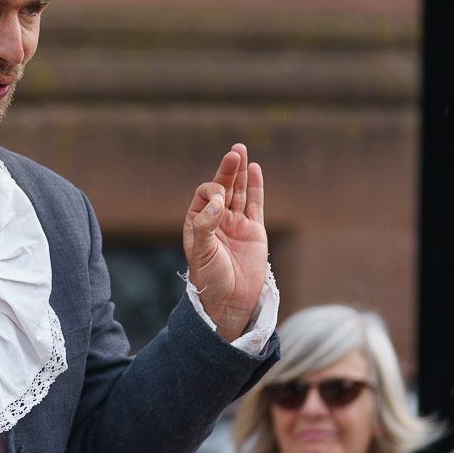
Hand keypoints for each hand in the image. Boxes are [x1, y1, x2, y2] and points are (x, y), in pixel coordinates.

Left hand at [184, 143, 267, 341]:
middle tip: (235, 151)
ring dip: (240, 172)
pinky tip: (254, 169)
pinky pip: (255, 204)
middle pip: (222, 187)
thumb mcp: (201, 253)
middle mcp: (216, 219)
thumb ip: (206, 226)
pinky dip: (256, 187)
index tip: (219, 204)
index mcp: (198, 222)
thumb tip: (216, 204)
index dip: (213, 191)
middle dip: (227, 170)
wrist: (229, 301)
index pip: (205, 195)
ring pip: (239, 192)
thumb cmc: (209, 279)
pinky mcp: (254, 231)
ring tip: (240, 151)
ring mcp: (236, 224)